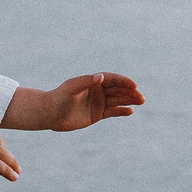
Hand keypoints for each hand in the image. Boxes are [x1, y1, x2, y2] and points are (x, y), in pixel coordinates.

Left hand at [6, 72, 144, 131]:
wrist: (50, 113)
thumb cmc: (59, 97)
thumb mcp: (72, 87)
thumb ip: (86, 81)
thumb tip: (100, 76)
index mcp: (93, 81)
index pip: (112, 80)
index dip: (123, 82)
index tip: (134, 85)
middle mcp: (97, 90)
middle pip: (117, 90)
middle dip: (130, 92)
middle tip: (141, 97)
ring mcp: (98, 102)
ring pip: (118, 100)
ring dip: (129, 100)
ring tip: (141, 101)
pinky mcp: (98, 114)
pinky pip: (113, 112)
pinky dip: (122, 111)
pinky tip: (130, 112)